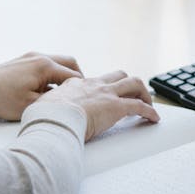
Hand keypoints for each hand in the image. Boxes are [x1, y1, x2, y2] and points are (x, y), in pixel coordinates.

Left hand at [0, 52, 84, 120]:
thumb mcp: (31, 106)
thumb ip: (55, 102)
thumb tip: (71, 102)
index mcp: (45, 66)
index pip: (75, 76)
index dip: (83, 91)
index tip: (87, 103)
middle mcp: (39, 56)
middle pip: (70, 63)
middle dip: (77, 80)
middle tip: (78, 98)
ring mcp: (29, 57)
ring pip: (57, 64)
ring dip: (63, 78)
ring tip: (61, 98)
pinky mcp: (21, 62)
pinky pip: (44, 66)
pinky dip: (50, 77)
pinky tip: (45, 94)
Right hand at [39, 70, 159, 139]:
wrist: (54, 117)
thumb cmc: (45, 116)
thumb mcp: (42, 106)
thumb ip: (46, 106)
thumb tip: (40, 113)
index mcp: (75, 84)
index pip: (93, 81)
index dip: (101, 89)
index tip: (102, 97)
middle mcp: (94, 84)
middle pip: (118, 75)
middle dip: (128, 84)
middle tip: (132, 95)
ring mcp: (107, 94)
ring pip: (134, 83)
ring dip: (143, 93)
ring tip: (148, 103)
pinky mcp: (117, 107)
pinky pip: (140, 106)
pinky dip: (150, 112)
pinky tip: (154, 119)